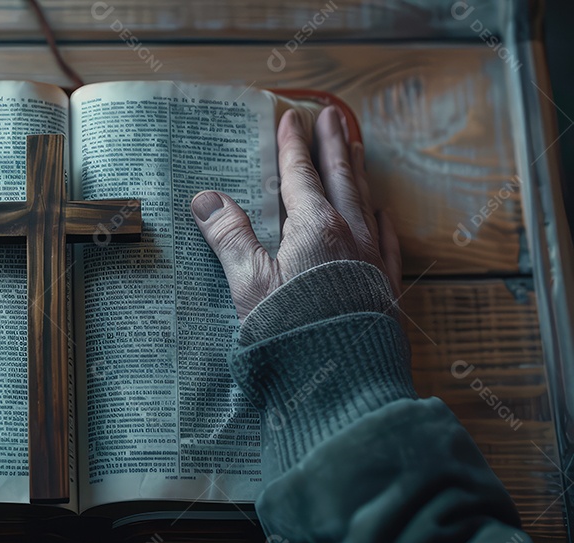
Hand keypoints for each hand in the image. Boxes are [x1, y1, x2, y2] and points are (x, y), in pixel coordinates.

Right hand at [191, 106, 400, 318]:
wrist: (342, 379)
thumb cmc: (291, 331)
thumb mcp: (248, 283)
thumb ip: (229, 237)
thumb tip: (205, 198)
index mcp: (314, 228)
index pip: (300, 176)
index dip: (293, 146)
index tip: (291, 119)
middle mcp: (349, 234)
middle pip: (340, 177)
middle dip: (332, 144)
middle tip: (332, 114)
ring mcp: (372, 259)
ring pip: (366, 202)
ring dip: (358, 172)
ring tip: (356, 148)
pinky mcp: (385, 286)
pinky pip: (386, 239)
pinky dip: (381, 219)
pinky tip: (381, 214)